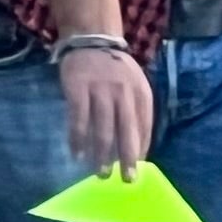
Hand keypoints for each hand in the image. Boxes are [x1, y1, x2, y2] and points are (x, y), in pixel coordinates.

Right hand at [58, 43, 153, 175]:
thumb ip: (136, 109)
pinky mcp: (78, 90)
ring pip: (103, 130)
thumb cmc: (115, 69)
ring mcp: (101, 92)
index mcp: (141, 93)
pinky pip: (78, 120)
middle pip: (126, 132)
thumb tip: (138, 144)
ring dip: (101, 155)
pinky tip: (77, 154)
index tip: (140, 169)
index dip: (142, 148)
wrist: (92, 40)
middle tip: (126, 180)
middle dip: (127, 159)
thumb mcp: (135, 84)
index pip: (145, 126)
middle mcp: (124, 94)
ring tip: (100, 174)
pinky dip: (78, 140)